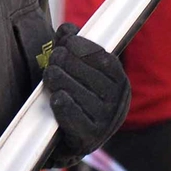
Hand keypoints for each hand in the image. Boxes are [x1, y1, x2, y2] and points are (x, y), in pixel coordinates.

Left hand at [46, 23, 130, 166]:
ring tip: (50, 75)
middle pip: (86, 73)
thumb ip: (71, 48)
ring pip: (74, 91)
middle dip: (64, 62)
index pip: (103, 59)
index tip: (67, 42)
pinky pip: (71, 114)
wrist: (67, 141)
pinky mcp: (88, 138)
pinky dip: (61, 103)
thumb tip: (67, 29)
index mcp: (120, 84)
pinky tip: (56, 97)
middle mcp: (117, 103)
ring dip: (57, 80)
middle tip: (54, 59)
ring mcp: (104, 122)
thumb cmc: (75, 99)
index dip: (83, 47)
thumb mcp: (77, 72)